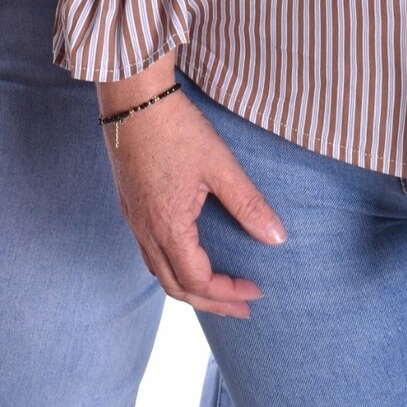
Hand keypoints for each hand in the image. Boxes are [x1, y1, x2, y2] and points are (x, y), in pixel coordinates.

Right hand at [99, 66, 286, 319]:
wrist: (132, 99)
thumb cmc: (175, 128)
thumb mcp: (219, 165)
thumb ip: (248, 204)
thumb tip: (277, 239)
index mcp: (167, 226)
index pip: (198, 280)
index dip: (228, 292)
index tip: (256, 290)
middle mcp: (145, 231)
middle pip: (176, 286)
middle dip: (211, 302)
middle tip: (242, 307)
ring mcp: (133, 219)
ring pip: (159, 272)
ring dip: (190, 287)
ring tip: (219, 289)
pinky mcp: (130, 206)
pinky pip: (149, 253)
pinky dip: (173, 267)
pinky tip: (189, 256)